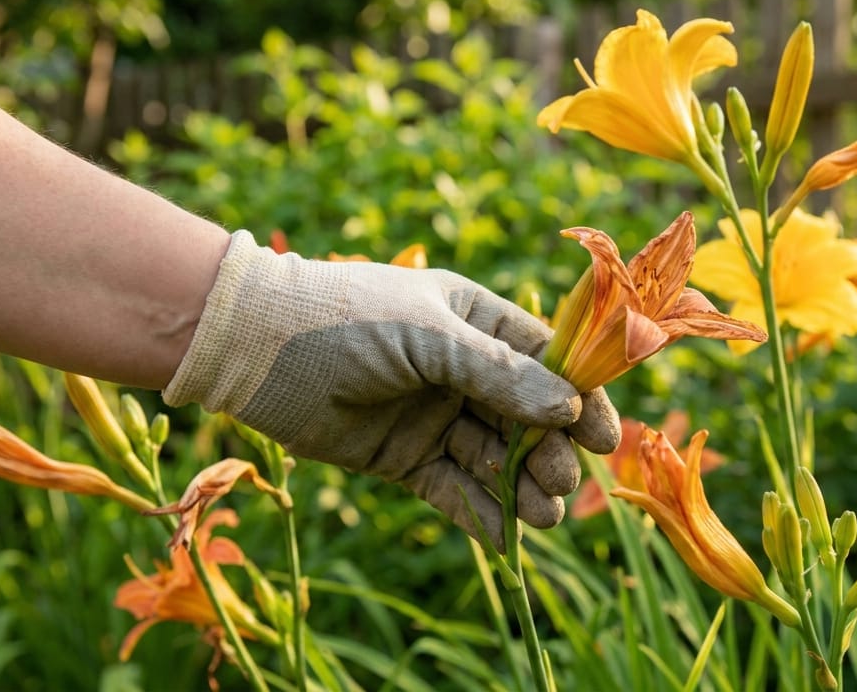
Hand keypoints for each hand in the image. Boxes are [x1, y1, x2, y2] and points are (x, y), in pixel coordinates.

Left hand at [164, 232, 620, 544]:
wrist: (252, 348)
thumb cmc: (346, 320)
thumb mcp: (430, 336)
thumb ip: (499, 374)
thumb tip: (569, 408)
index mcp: (476, 322)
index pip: (547, 361)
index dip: (579, 398)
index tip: (604, 437)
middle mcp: (463, 370)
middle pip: (527, 417)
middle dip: (548, 452)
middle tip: (560, 482)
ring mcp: (434, 416)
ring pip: (495, 458)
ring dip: (522, 487)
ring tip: (543, 516)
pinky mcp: (404, 458)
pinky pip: (454, 490)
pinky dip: (482, 514)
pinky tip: (509, 536)